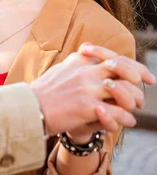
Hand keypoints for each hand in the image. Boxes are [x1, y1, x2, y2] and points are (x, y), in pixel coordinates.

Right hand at [30, 44, 154, 137]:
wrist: (29, 108)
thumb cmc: (45, 92)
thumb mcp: (62, 69)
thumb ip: (77, 61)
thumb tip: (88, 52)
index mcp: (81, 60)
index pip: (114, 57)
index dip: (133, 65)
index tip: (145, 75)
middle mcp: (86, 71)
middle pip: (123, 68)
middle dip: (140, 78)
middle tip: (146, 90)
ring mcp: (87, 88)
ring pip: (124, 91)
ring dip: (134, 101)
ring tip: (134, 109)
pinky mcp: (87, 107)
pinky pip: (117, 113)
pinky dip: (126, 119)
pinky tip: (127, 122)